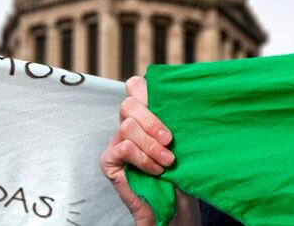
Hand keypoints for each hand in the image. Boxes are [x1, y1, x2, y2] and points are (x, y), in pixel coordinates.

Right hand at [100, 76, 199, 225]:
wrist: (175, 206)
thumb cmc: (182, 172)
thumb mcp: (182, 142)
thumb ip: (174, 120)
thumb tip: (184, 100)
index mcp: (144, 113)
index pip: (135, 86)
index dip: (147, 90)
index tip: (170, 108)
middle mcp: (128, 124)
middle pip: (129, 104)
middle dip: (152, 120)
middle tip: (170, 140)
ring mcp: (116, 141)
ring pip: (127, 126)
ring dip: (151, 145)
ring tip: (167, 161)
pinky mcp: (109, 160)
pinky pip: (124, 148)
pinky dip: (143, 158)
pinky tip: (156, 170)